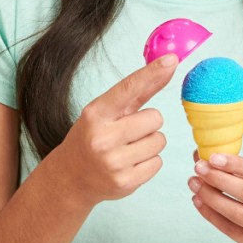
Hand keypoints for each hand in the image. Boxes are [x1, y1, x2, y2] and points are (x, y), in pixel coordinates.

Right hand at [51, 54, 177, 204]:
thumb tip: (167, 65)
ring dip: (149, 144)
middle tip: (128, 133)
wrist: (71, 178)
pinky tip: (129, 164)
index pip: (128, 88)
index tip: (171, 60)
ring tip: (128, 149)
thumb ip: (136, 92)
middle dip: (148, 124)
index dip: (151, 73)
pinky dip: (148, 163)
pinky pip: (157, 163)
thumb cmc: (91, 138)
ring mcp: (113, 162)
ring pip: (159, 141)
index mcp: (96, 114)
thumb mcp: (104, 112)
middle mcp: (102, 138)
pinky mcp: (125, 182)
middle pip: (155, 118)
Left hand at [188, 152, 242, 242]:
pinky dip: (212, 215)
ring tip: (195, 184)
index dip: (238, 165)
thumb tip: (203, 154)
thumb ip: (242, 170)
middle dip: (220, 179)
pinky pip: (233, 230)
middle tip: (199, 169)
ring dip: (212, 198)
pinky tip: (199, 202)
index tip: (213, 158)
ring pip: (240, 214)